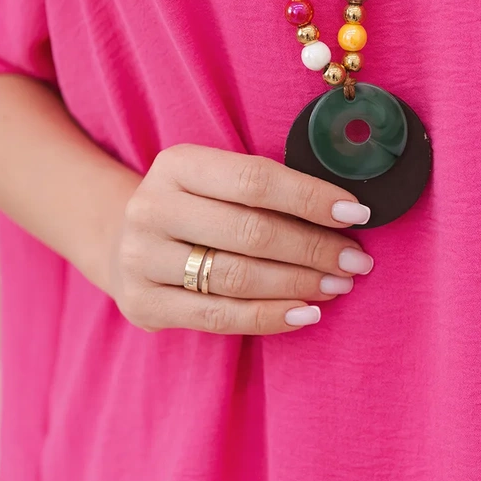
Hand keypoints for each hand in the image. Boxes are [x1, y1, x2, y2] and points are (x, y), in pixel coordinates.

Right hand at [110, 145, 373, 334]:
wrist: (123, 242)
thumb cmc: (196, 208)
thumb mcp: (216, 181)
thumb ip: (267, 190)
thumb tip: (345, 212)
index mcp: (177, 163)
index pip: (255, 179)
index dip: (310, 198)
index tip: (357, 214)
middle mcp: (152, 207)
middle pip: (250, 231)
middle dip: (314, 248)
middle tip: (356, 261)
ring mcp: (141, 257)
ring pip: (238, 277)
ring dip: (299, 284)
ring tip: (338, 285)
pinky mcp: (142, 303)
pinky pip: (219, 316)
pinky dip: (270, 316)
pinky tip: (306, 313)